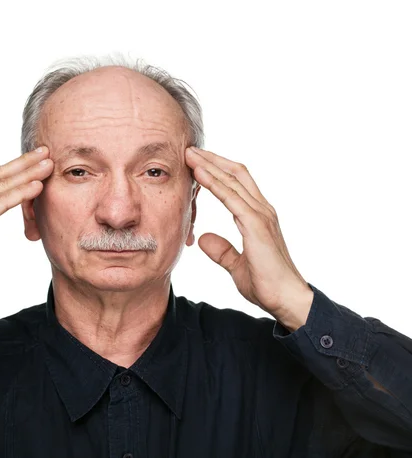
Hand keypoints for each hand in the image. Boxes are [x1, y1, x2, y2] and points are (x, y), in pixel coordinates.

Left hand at [185, 146, 312, 329]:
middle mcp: (262, 210)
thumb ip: (221, 250)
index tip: (196, 162)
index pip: (236, 183)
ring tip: (189, 154)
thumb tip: (203, 238)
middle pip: (236, 174)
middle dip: (212, 159)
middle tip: (189, 150)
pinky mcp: (257, 225)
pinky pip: (232, 198)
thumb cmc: (266, 284)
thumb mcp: (235, 265)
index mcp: (257, 216)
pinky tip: (200, 174)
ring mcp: (261, 215)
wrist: (286, 299)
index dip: (216, 170)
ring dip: (210, 165)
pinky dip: (215, 184)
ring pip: (233, 180)